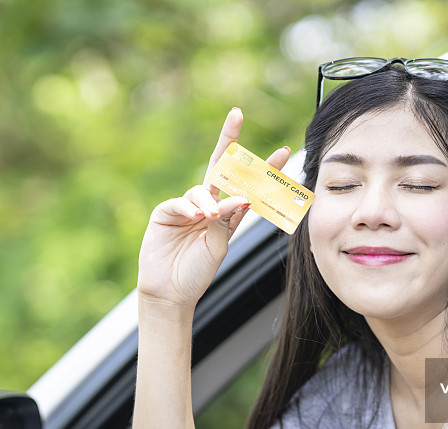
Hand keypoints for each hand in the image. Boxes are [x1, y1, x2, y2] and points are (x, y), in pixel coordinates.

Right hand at [137, 108, 290, 308]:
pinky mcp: (165, 214)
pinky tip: (195, 216)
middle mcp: (207, 206)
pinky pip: (179, 203)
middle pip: (220, 168)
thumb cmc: (196, 273)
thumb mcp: (219, 247)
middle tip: (236, 116)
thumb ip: (227, 221)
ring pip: (202, 189)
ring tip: (210, 216)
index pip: (247, 185)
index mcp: (226, 214)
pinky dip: (189, 208)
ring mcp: (185, 208)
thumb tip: (239, 197)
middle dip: (228, 141)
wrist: (171, 294)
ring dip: (209, 200)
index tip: (283, 151)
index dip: (263, 168)